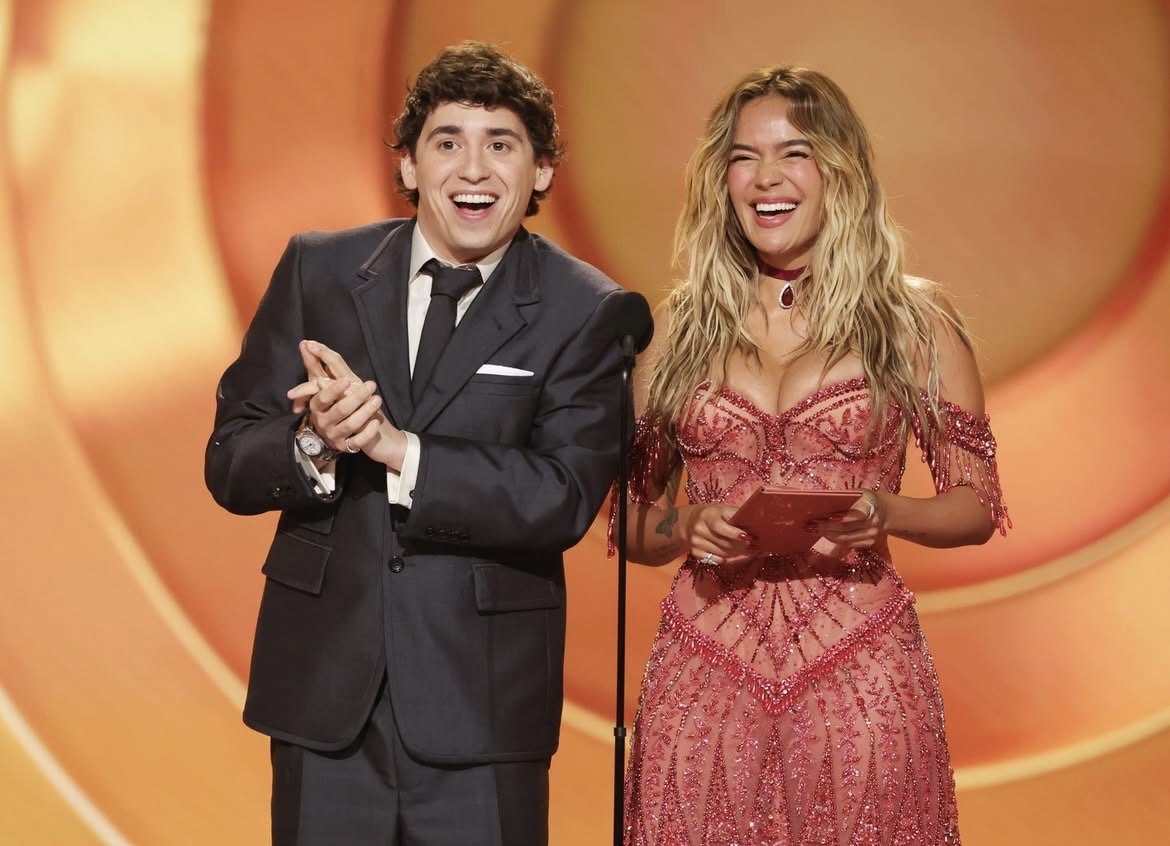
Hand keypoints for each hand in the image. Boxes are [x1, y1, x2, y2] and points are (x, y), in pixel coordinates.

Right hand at [290, 340, 407, 469]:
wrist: (344, 432)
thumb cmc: (333, 403)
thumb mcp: (325, 385)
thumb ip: (316, 365)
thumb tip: (306, 343)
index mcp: (317, 406)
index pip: (322, 397)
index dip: (333, 390)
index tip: (347, 381)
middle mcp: (323, 422)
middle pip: (340, 410)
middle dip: (356, 397)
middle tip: (371, 385)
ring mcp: (335, 436)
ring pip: (350, 425)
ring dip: (365, 411)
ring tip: (377, 400)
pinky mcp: (347, 447)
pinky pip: (358, 442)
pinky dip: (367, 432)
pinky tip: (376, 422)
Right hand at [678, 503, 754, 565]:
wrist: (689, 522)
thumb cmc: (714, 515)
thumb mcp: (724, 510)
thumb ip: (737, 516)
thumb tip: (758, 523)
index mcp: (708, 514)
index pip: (720, 526)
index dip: (735, 534)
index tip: (748, 537)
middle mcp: (700, 528)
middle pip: (723, 542)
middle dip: (740, 546)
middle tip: (751, 546)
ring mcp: (695, 541)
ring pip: (721, 553)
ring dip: (736, 553)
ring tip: (744, 549)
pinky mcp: (694, 552)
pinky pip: (715, 560)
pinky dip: (726, 559)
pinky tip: (731, 554)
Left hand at [816, 490, 883, 548]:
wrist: (886, 511)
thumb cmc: (865, 499)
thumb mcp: (857, 493)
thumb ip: (843, 498)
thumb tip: (819, 501)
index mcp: (870, 506)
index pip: (855, 514)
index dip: (841, 518)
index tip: (826, 517)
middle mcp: (872, 522)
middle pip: (846, 528)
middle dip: (826, 527)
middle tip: (810, 524)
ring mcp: (872, 534)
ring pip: (845, 538)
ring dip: (827, 535)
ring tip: (812, 530)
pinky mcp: (869, 543)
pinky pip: (848, 543)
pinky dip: (834, 539)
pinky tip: (824, 534)